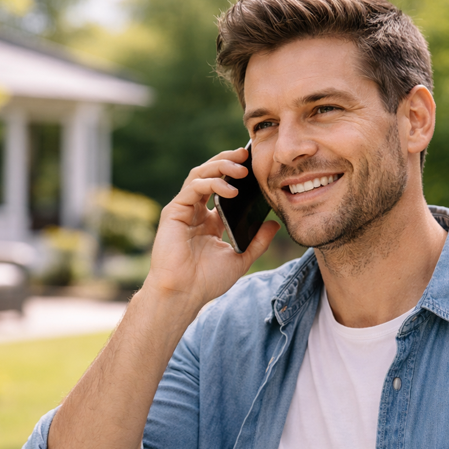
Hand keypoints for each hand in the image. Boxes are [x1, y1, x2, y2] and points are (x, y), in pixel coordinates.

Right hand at [143, 147, 279, 310]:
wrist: (184, 294)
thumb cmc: (207, 280)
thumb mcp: (240, 258)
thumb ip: (257, 242)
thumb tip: (274, 224)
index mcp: (210, 220)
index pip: (223, 187)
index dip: (237, 173)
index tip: (255, 165)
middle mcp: (196, 211)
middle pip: (210, 174)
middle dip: (228, 161)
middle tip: (247, 154)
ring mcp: (184, 209)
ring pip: (200, 174)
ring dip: (220, 166)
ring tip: (241, 169)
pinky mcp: (174, 212)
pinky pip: (193, 188)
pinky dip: (211, 183)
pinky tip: (229, 189)